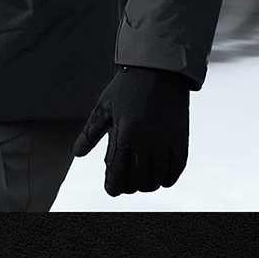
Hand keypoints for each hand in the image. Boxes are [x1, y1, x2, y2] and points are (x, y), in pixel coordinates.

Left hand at [73, 65, 189, 194]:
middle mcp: (145, 140)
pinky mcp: (181, 136)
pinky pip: (177, 167)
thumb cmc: (128, 85)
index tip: (112, 190)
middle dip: (130, 187)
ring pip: (157, 177)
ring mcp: (165, 139)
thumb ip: (90, 133)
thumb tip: (77, 153)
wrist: (159, 67)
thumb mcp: (104, 106)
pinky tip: (162, 178)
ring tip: (143, 182)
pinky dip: (169, 178)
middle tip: (127, 185)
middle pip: (137, 179)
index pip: (118, 173)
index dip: (114, 186)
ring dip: (149, 185)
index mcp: (124, 133)